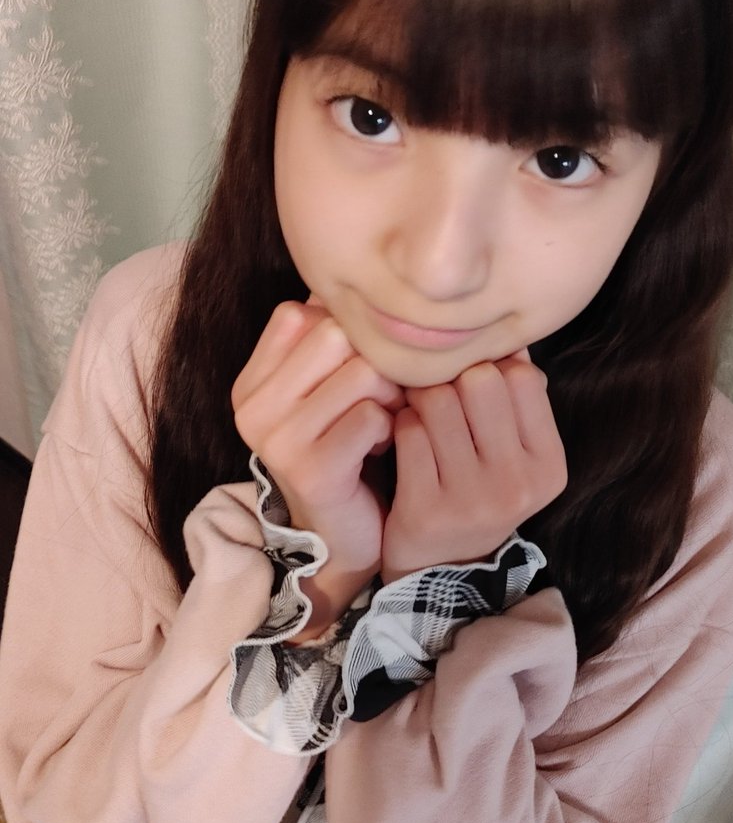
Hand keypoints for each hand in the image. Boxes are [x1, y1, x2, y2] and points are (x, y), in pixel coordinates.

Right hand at [231, 299, 403, 636]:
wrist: (342, 540)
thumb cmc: (346, 451)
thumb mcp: (326, 392)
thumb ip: (329, 341)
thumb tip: (361, 282)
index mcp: (252, 383)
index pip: (299, 312)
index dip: (344, 331)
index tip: (355, 369)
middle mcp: (253, 407)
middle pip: (334, 332)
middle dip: (374, 359)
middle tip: (380, 397)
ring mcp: (278, 439)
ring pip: (362, 371)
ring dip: (389, 395)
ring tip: (383, 420)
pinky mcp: (312, 469)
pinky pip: (371, 416)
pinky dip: (390, 428)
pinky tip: (381, 448)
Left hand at [381, 353, 565, 583]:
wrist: (440, 569)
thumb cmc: (477, 490)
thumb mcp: (514, 453)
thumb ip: (516, 398)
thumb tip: (511, 339)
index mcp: (549, 464)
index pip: (521, 376)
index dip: (490, 367)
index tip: (470, 383)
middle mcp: (518, 483)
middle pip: (480, 380)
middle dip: (452, 378)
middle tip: (439, 394)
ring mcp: (473, 499)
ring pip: (438, 400)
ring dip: (421, 400)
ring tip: (420, 417)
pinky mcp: (427, 510)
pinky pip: (407, 431)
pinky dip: (400, 425)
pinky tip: (402, 441)